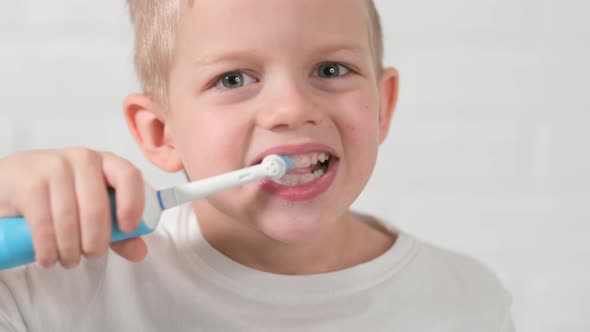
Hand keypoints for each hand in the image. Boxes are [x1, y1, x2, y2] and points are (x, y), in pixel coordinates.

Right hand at [0, 148, 146, 268]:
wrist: (12, 179)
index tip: (128, 228)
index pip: (128, 176)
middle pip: (97, 207)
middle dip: (96, 241)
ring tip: (69, 261)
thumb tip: (140, 252)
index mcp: (106, 162)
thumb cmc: (61, 194)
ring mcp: (54, 168)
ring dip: (70, 250)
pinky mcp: (30, 184)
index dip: (133, 204)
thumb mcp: (92, 206)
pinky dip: (48, 249)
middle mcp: (82, 160)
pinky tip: (49, 259)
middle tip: (92, 255)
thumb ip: (119, 231)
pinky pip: (44, 224)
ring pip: (69, 220)